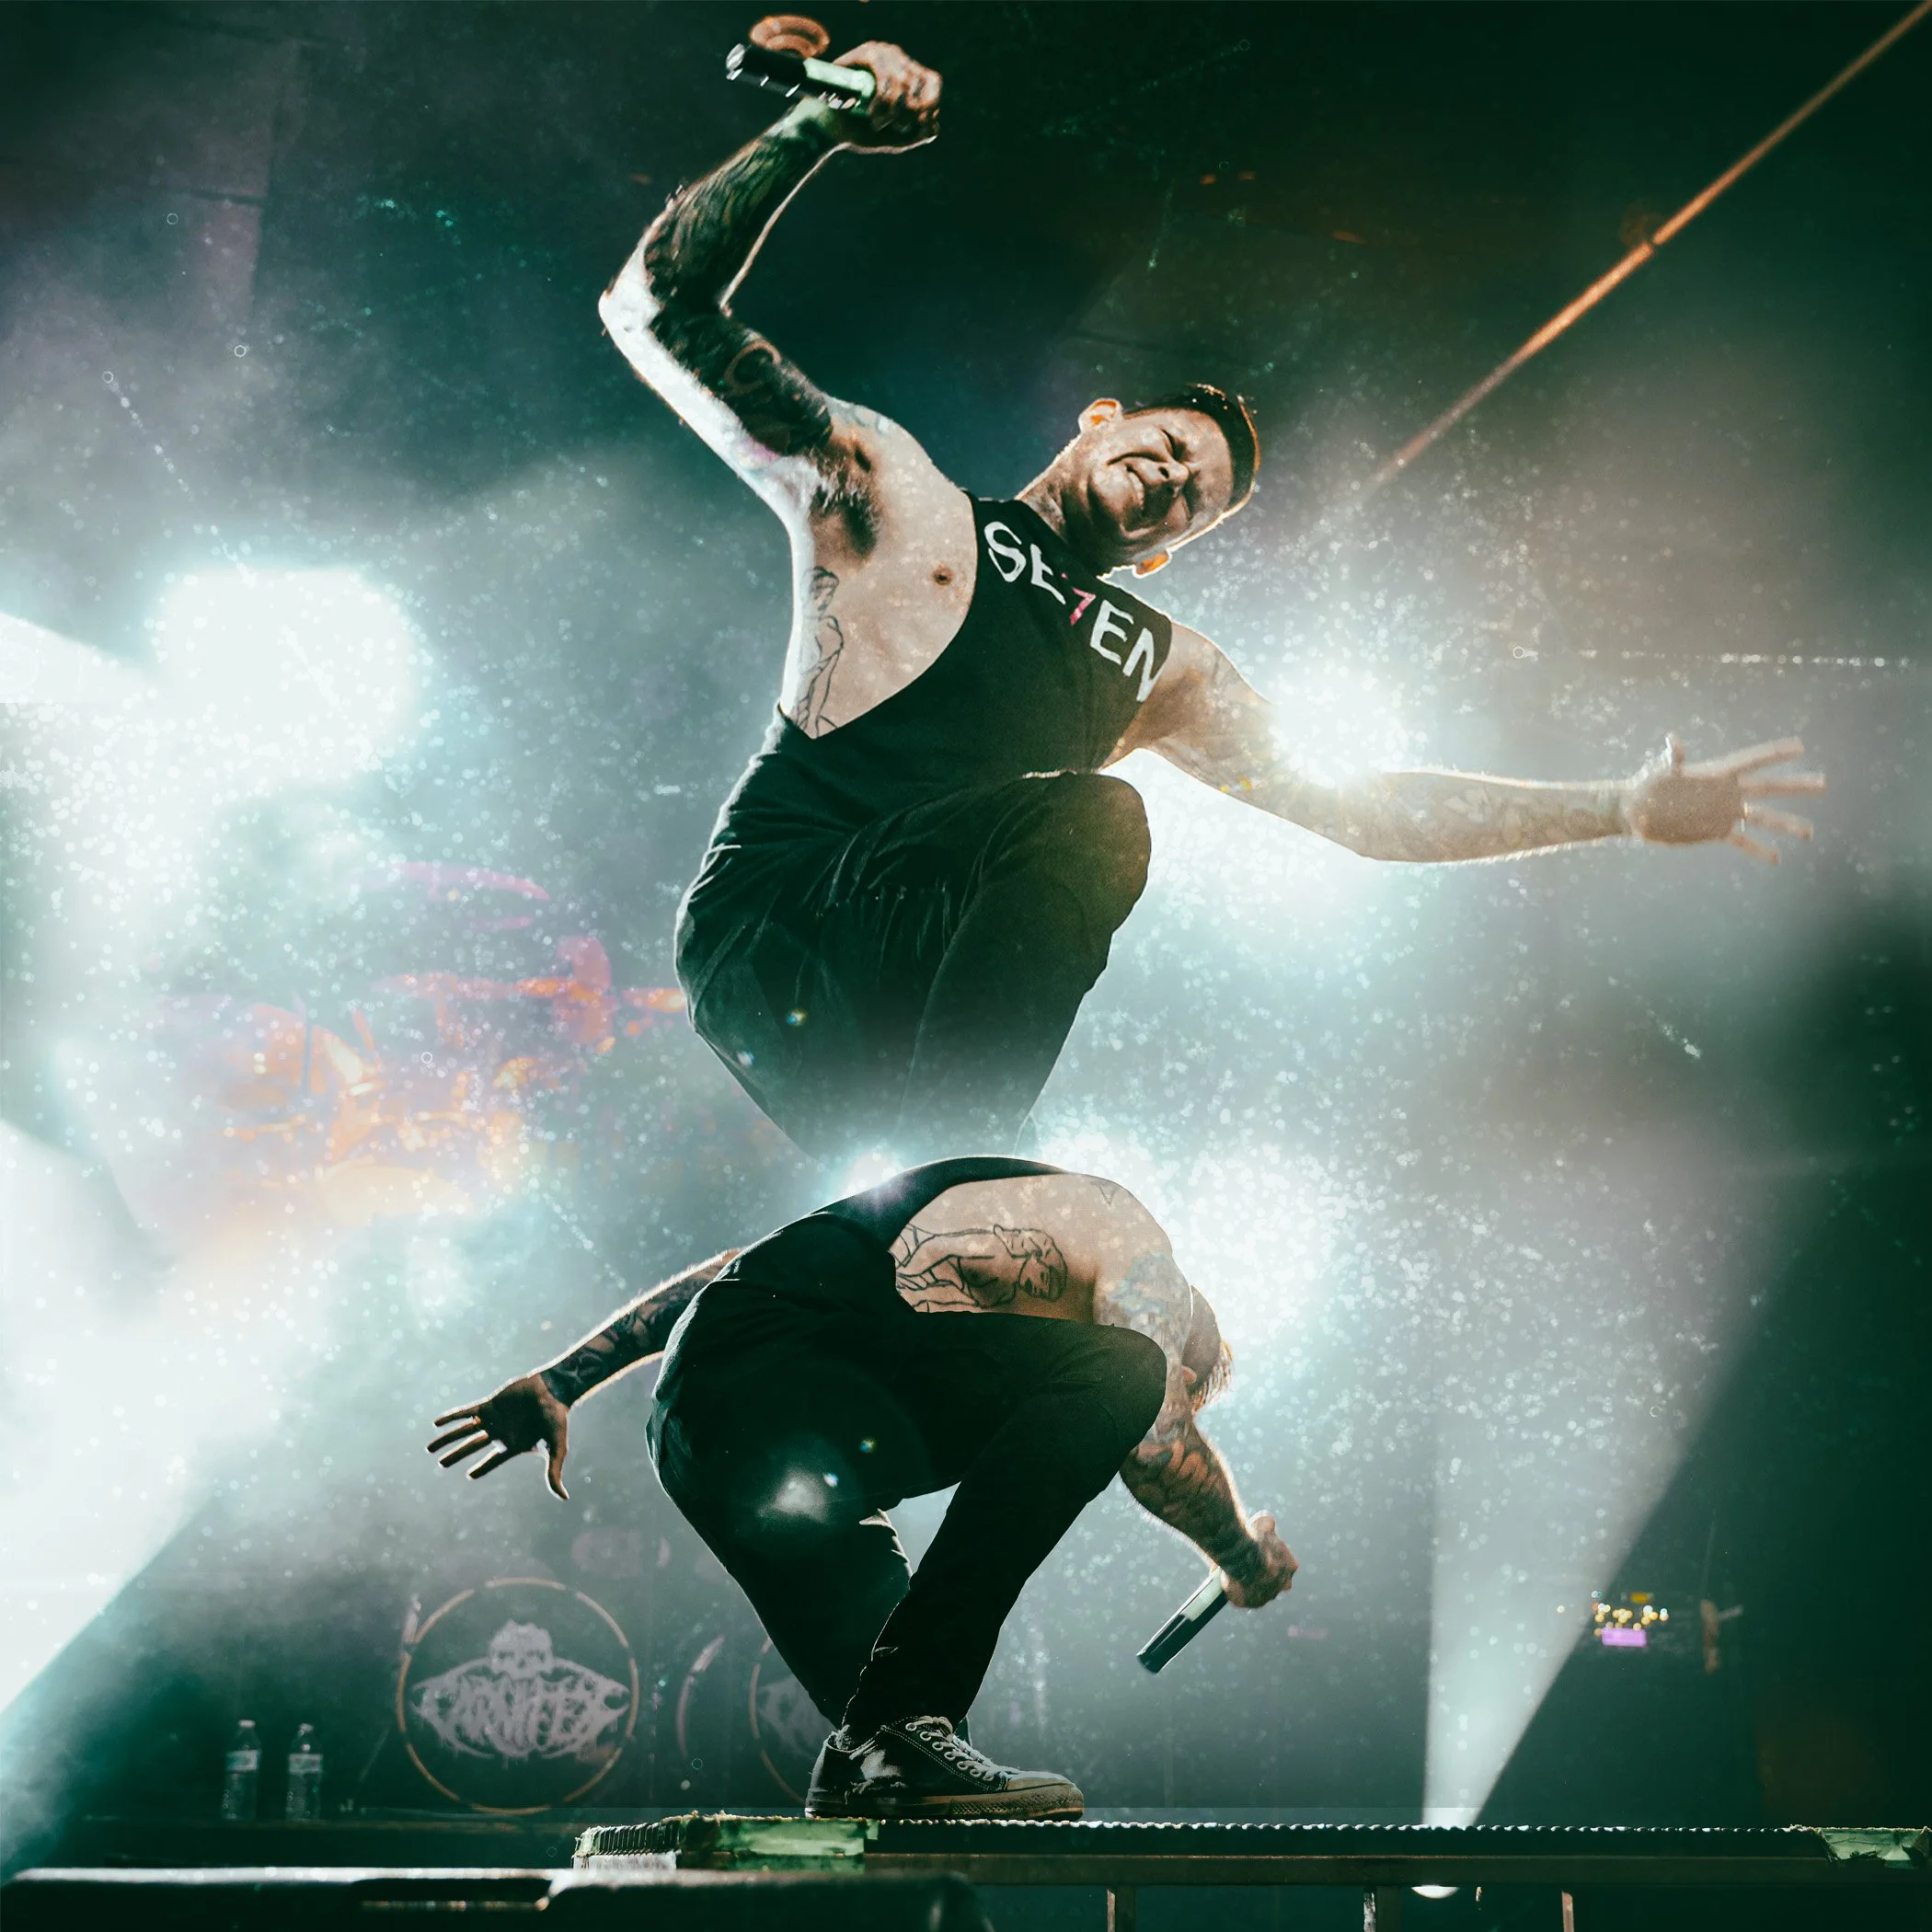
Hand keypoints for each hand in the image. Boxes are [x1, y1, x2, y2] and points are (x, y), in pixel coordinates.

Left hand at [428, 1374, 571, 1499]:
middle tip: (441, 1464)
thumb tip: (564, 1498)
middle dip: (455, 1455)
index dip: (481, 1469)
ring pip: (465, 1431)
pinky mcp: (491, 1403)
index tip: (469, 1475)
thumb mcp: (556, 1449)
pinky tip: (436, 1423)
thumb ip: (554, 1472)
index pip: (492, 1461)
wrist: (554, 1389)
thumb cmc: (556, 1419)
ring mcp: (494, 1418)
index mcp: (513, 1445)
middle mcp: (500, 1433)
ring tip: (429, 1448)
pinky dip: (452, 1418)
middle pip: (472, 1447)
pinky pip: (467, 1411)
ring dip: (447, 1438)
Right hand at [825, 42, 940, 150]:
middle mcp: (896, 58)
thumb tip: (934, 127)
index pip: (933, 81)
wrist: (828, 128)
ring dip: (894, 112)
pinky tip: (873, 114)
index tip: (919, 126)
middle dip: (911, 113)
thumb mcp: (893, 137)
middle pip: (920, 83)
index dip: (931, 104)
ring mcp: (881, 53)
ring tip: (877, 123)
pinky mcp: (865, 54)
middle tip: (894, 128)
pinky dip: (883, 102)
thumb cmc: (859, 130)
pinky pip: (886, 77)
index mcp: (907, 74)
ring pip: (904, 82)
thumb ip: (916, 135)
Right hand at [1222, 1513, 1296, 1608]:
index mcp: (1290, 1566)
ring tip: (1233, 1571)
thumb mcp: (1263, 1523)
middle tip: (1248, 1564)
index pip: (1284, 1563)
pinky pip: (1243, 1599)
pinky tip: (1227, 1581)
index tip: (1258, 1551)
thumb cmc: (1254, 1538)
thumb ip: (1266, 1524)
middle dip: (1264, 1575)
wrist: (1242, 1557)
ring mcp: (1268, 1596)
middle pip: (1275, 1581)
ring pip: (1259, 1591)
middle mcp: (1283, 1584)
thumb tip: (1267, 1521)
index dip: (1270, 1557)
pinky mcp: (1252, 1603)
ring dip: (1249, 1584)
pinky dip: (1236, 1591)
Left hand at [1623, 735, 1823, 861]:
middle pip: (1768, 787)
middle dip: (1796, 785)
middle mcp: (1727, 792)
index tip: (1801, 747)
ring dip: (1786, 823)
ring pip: (1762, 817)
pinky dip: (1758, 848)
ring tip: (1810, 832)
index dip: (1776, 753)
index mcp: (1718, 774)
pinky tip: (1777, 857)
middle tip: (1824, 783)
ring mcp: (1724, 812)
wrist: (1637, 812)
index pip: (1752, 760)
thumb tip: (1673, 742)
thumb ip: (1672, 759)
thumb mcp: (1661, 772)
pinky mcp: (1715, 831)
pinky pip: (1742, 841)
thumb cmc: (1646, 785)